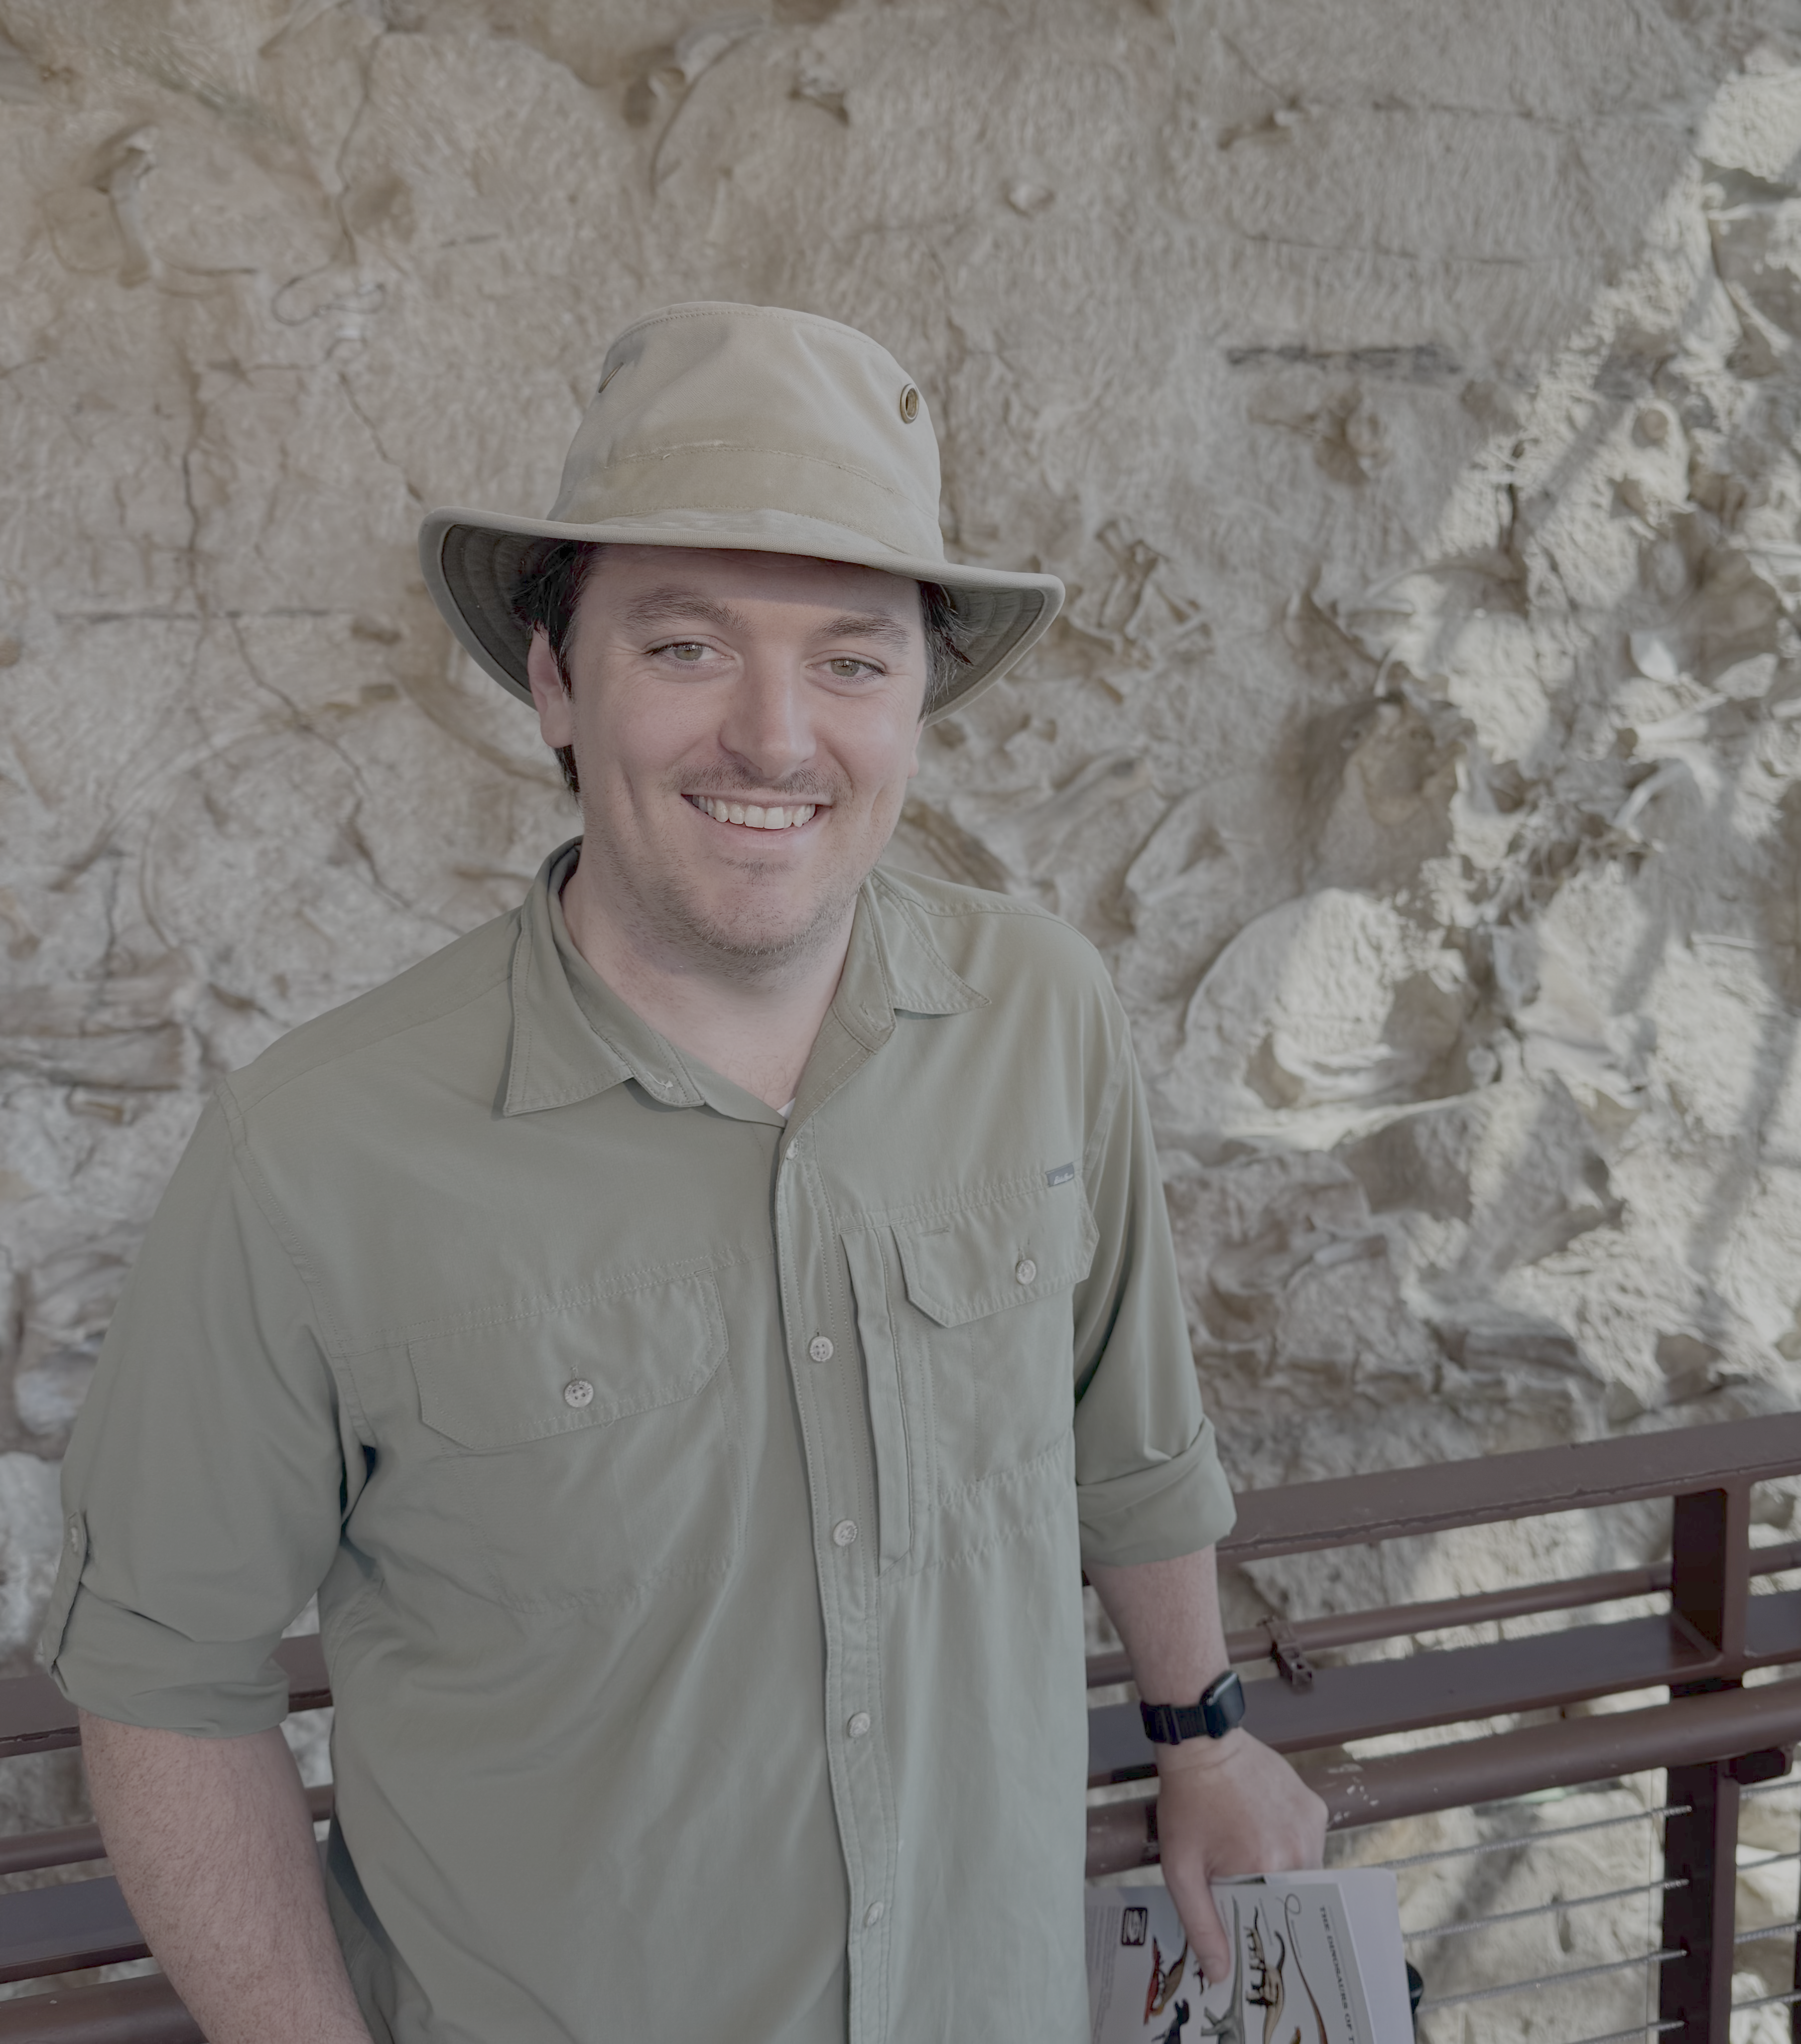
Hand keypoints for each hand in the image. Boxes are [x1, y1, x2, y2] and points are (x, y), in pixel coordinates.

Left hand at [1152, 1728, 1327, 1985]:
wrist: (1202, 1742)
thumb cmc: (1187, 1803)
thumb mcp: (1181, 1868)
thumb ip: (1201, 1924)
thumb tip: (1221, 1974)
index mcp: (1272, 1866)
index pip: (1281, 1919)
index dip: (1265, 1925)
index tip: (1249, 1924)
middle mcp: (1302, 1846)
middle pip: (1294, 1894)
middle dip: (1270, 1895)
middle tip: (1243, 1882)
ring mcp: (1311, 1822)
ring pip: (1304, 1867)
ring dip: (1279, 1867)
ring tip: (1247, 1849)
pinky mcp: (1313, 1803)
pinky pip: (1307, 1839)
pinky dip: (1287, 1841)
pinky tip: (1258, 1826)